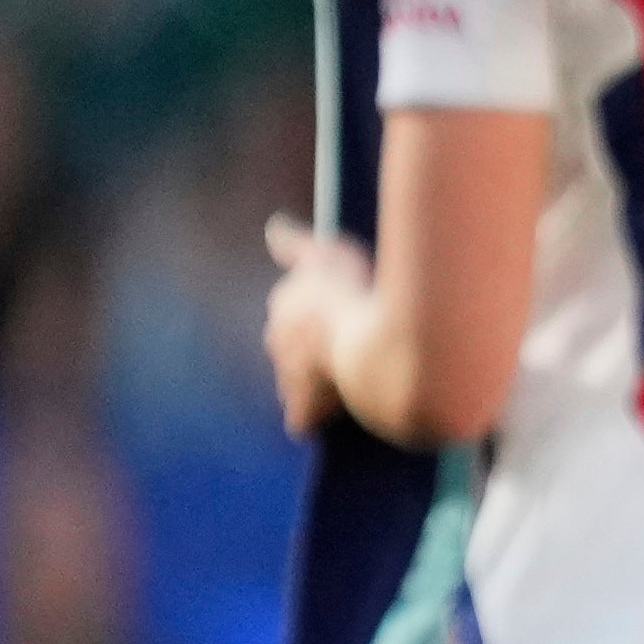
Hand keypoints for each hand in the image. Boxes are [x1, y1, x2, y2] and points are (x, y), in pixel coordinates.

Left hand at [264, 218, 371, 435]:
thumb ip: (296, 243)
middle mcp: (276, 341)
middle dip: (312, 347)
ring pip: (294, 381)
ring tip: (352, 376)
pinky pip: (302, 417)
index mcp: (283, 304)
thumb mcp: (329, 253)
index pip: (290, 309)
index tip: (347, 311)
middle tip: (352, 343)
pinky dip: (317, 414)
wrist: (370, 350)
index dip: (319, 312)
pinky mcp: (304, 409)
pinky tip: (342, 407)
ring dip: (316, 380)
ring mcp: (288, 378)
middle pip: (288, 346)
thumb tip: (273, 226)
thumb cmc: (357, 297)